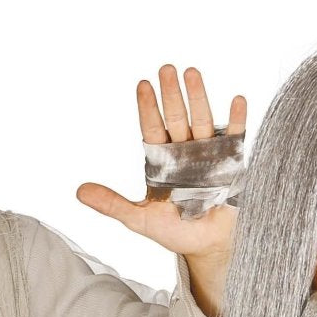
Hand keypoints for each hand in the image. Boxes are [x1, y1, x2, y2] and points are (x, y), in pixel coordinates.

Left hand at [78, 65, 244, 316]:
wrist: (208, 247)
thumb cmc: (175, 232)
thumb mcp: (139, 220)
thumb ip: (112, 204)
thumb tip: (79, 192)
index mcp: (161, 162)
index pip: (152, 129)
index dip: (148, 108)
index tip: (142, 85)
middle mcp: (184, 153)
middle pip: (177, 118)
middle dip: (172, 94)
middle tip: (166, 69)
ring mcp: (208, 155)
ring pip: (202, 121)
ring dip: (198, 98)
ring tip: (192, 73)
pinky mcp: (232, 164)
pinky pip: (235, 138)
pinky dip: (237, 120)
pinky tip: (237, 100)